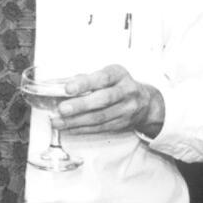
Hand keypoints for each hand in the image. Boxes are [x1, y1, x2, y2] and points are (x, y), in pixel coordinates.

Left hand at [50, 64, 164, 137]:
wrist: (145, 102)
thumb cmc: (117, 85)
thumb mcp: (106, 75)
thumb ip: (84, 78)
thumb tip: (57, 84)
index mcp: (119, 74)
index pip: (102, 78)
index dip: (84, 83)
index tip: (67, 88)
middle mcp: (126, 91)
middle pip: (103, 100)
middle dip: (80, 105)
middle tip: (62, 109)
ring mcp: (126, 109)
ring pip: (100, 117)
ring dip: (76, 121)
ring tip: (59, 121)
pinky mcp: (122, 124)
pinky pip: (100, 128)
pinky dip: (82, 128)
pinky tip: (69, 128)